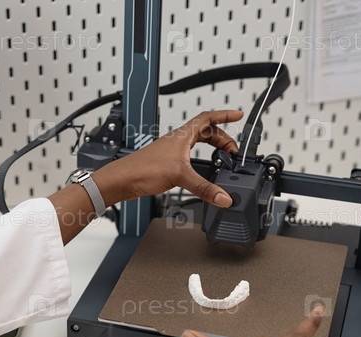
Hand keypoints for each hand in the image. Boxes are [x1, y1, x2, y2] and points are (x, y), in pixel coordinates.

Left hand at [94, 110, 242, 207]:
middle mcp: (178, 140)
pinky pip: (190, 157)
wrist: (122, 180)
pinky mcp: (168, 163)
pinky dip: (201, 161)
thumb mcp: (180, 176)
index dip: (224, 114)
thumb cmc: (143, 169)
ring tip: (222, 158)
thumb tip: (223, 197)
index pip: (208, 117)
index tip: (238, 114)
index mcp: (183, 135)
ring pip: (198, 144)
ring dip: (212, 149)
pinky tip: (202, 171)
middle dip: (222, 139)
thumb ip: (204, 188)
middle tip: (233, 151)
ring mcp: (173, 151)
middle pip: (206, 132)